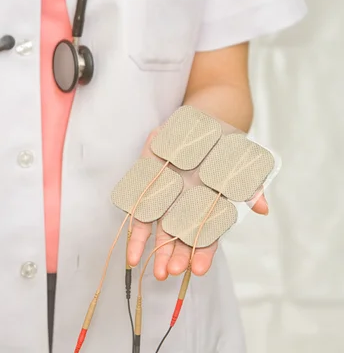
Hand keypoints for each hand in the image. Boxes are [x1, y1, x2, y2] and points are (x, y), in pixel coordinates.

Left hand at [126, 131, 268, 279]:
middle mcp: (185, 207)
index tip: (198, 270)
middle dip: (174, 257)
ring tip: (151, 271)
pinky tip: (132, 252)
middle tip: (169, 273)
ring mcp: (165, 199)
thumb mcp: (241, 162)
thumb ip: (249, 185)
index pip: (206, 237)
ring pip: (157, 230)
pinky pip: (138, 211)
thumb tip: (262, 207)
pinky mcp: (147, 185)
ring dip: (153, 251)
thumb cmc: (224, 146)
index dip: (202, 254)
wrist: (201, 122)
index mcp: (208, 207)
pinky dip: (135, 232)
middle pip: (179, 238)